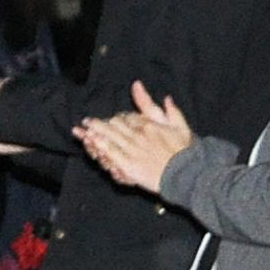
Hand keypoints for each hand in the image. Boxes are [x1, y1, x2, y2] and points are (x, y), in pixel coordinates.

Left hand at [72, 84, 194, 192]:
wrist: (187, 172)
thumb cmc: (186, 151)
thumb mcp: (181, 125)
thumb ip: (171, 110)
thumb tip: (166, 97)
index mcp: (150, 125)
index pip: (127, 118)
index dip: (116, 118)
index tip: (110, 120)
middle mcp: (139, 134)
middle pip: (114, 125)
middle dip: (99, 123)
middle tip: (87, 121)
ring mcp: (132, 149)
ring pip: (109, 137)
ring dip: (93, 132)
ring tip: (81, 130)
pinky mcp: (128, 164)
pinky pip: (110, 152)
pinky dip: (99, 146)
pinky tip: (89, 142)